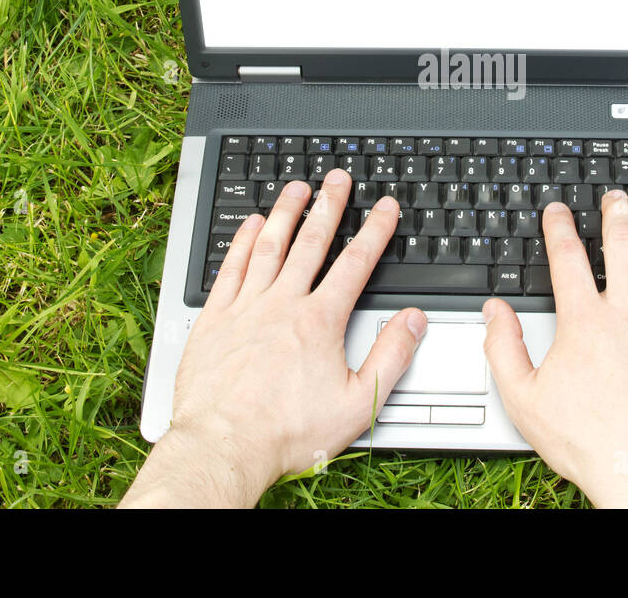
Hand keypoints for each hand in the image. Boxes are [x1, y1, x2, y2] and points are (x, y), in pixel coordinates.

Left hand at [121, 170, 424, 507]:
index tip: (385, 208)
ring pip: (268, 246)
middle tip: (338, 179)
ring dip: (285, 213)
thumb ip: (391, 357)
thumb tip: (412, 321)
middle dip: (329, 207)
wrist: (225, 448)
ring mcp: (245, 309)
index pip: (355, 264)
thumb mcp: (359, 404)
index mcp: (319, 322)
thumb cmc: (287, 433)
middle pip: (310, 243)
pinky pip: (231, 269)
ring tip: (297, 187)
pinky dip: (242, 242)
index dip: (375, 231)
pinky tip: (251, 225)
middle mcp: (282, 305)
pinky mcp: (215, 321)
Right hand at [482, 190, 627, 507]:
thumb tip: (494, 312)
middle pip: (622, 242)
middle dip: (615, 211)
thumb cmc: (589, 441)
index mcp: (584, 321)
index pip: (566, 256)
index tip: (558, 211)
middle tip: (613, 197)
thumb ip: (502, 349)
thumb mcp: (524, 399)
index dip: (559, 225)